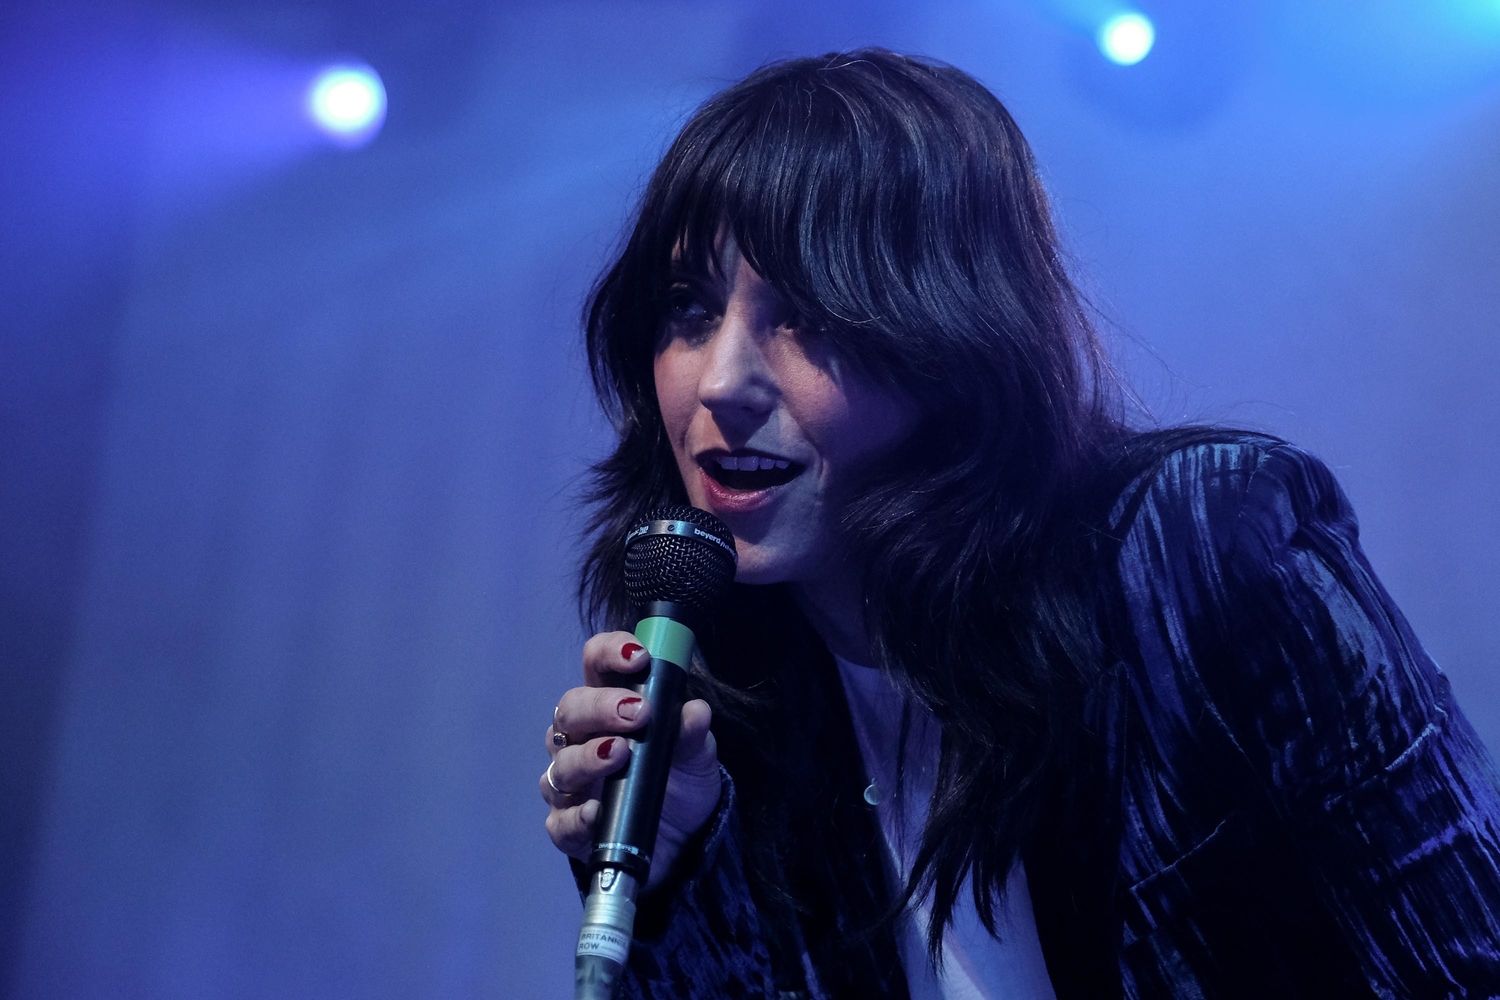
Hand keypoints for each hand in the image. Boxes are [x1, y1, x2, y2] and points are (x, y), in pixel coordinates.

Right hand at [541, 631, 720, 890]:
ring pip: (561, 763)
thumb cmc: (679, 782)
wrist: (683, 841)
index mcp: (609, 706)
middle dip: (600, 707)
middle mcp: (580, 739)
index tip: (639, 658)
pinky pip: (561, 820)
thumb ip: (692, 734)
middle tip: (637, 713)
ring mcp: (570, 784)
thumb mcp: (696, 756)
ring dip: (588, 756)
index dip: (611, 653)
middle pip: (570, 710)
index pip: (596, 665)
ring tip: (619, 754)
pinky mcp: (568, 828)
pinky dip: (578, 815)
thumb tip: (695, 711)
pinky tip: (598, 811)